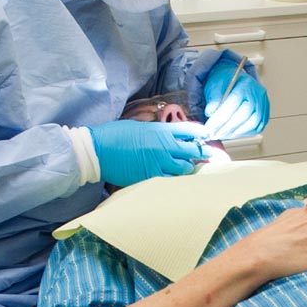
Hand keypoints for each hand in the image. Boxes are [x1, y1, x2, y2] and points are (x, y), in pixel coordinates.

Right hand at [88, 120, 208, 187]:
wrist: (98, 150)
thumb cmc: (116, 135)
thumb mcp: (140, 127)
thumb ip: (158, 132)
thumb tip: (170, 136)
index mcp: (161, 130)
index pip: (190, 130)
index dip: (201, 132)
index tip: (207, 134)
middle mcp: (164, 146)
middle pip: (192, 151)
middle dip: (201, 152)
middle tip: (206, 153)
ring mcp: (159, 163)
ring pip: (184, 168)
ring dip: (188, 167)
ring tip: (187, 167)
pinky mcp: (151, 177)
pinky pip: (170, 180)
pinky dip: (175, 179)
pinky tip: (174, 179)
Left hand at [202, 58, 269, 138]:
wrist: (234, 79)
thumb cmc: (224, 82)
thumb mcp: (214, 86)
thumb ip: (213, 99)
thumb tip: (211, 113)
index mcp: (245, 84)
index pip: (233, 104)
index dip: (220, 119)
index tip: (209, 128)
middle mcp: (257, 93)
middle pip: (245, 115)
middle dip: (227, 128)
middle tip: (214, 134)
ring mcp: (263, 103)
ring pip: (253, 124)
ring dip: (235, 133)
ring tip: (222, 135)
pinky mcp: (265, 113)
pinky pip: (257, 127)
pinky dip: (244, 133)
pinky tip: (233, 133)